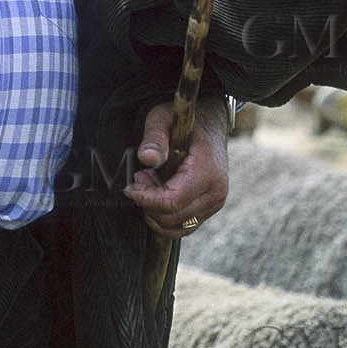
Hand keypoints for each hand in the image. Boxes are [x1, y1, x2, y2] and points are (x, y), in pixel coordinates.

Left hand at [122, 96, 228, 237]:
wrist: (210, 126)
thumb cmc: (184, 123)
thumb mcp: (163, 118)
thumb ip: (154, 137)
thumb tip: (147, 158)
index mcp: (208, 172)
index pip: (173, 201)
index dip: (146, 198)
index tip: (130, 186)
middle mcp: (216, 193)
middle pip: (172, 218)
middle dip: (148, 203)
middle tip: (140, 177)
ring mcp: (214, 205)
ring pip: (176, 228)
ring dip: (154, 213)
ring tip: (149, 185)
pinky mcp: (208, 211)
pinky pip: (182, 228)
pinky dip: (163, 219)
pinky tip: (157, 196)